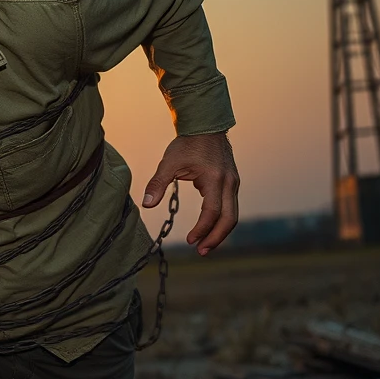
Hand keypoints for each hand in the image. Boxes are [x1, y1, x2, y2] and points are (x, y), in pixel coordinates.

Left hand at [142, 132, 238, 254]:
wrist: (205, 127)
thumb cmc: (187, 144)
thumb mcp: (169, 163)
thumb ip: (157, 184)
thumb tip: (146, 205)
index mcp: (214, 179)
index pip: (212, 212)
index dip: (202, 229)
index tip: (190, 240)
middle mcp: (229, 183)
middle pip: (230, 219)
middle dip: (216, 238)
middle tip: (201, 252)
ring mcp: (233, 183)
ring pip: (233, 215)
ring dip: (220, 232)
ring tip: (204, 246)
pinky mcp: (232, 184)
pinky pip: (230, 208)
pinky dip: (221, 221)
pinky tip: (208, 230)